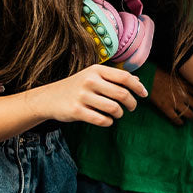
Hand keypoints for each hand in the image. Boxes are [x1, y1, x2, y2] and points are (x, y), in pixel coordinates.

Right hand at [29, 64, 147, 126]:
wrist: (48, 98)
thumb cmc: (77, 87)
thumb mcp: (93, 76)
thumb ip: (114, 78)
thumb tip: (138, 81)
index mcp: (96, 70)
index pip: (124, 77)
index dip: (138, 87)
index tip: (144, 94)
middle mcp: (89, 81)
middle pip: (122, 94)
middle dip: (132, 103)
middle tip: (132, 107)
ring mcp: (82, 96)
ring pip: (114, 108)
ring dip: (120, 114)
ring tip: (117, 114)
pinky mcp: (76, 111)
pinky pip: (102, 120)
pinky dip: (109, 122)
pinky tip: (107, 120)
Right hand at [151, 67, 192, 124]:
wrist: (148, 76)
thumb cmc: (161, 74)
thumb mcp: (177, 75)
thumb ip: (186, 81)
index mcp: (186, 86)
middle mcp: (183, 95)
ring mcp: (175, 102)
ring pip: (190, 114)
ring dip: (191, 116)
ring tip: (189, 116)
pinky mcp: (166, 108)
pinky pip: (176, 119)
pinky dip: (180, 122)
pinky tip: (180, 122)